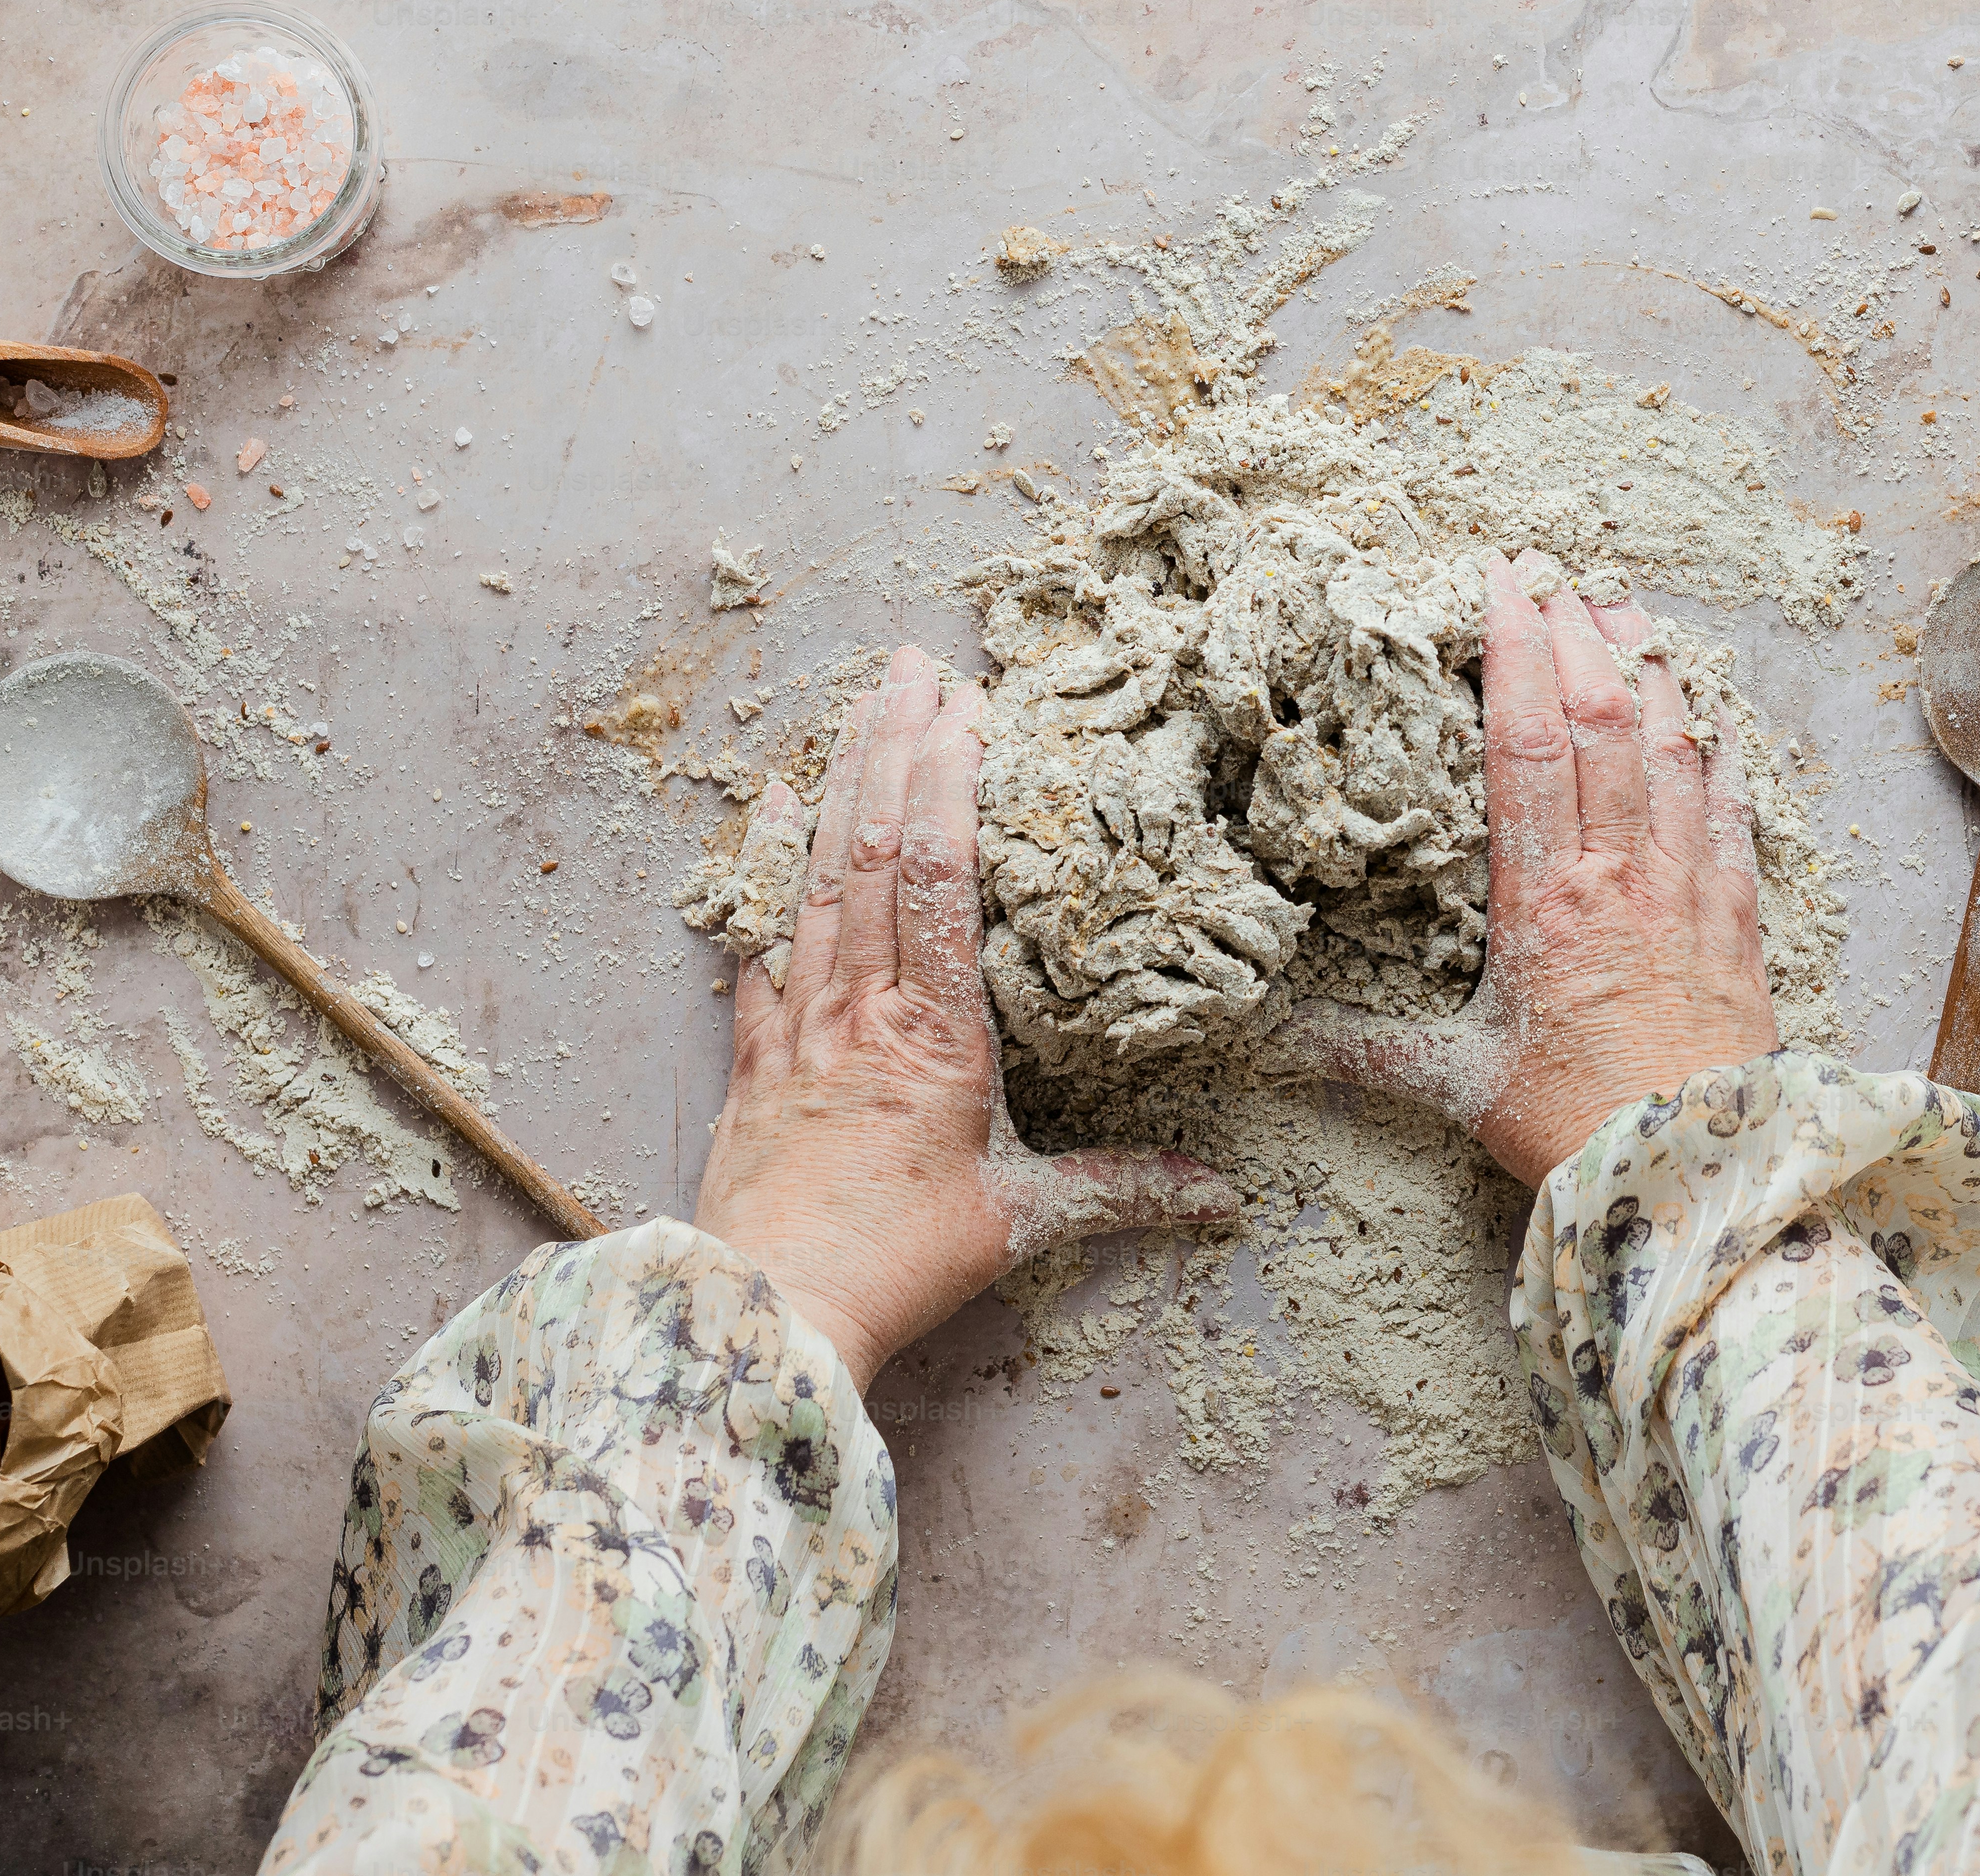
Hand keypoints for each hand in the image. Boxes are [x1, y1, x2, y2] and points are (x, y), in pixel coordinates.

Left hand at [695, 647, 1237, 1386]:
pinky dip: (760, 864)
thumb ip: (1123, 1191)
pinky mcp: (756, 1056)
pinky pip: (754, 940)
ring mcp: (801, 1027)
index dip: (952, 789)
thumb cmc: (899, 1267)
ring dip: (839, 782)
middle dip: (896, 750)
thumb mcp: (1023, 1225)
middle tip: (915, 667)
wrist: (773, 1313)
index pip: (941, 883)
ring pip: (817, 878)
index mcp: (937, 1040)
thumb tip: (1225, 1199)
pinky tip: (767, 799)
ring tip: (858, 702)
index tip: (969, 714)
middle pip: (876, 853)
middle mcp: (864, 1013)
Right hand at [1288, 554, 1778, 1182]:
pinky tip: (1718, 726)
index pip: (1528, 746)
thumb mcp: (1458, 1086)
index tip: (1500, 589)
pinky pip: (1732, 821)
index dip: (1516, 656)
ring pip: (1674, 753)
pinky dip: (1723, 763)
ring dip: (1653, 675)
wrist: (1695, 1176)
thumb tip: (1273, 1043)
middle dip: (1579, 637)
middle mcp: (1619, 879)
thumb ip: (1367, 1051)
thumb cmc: (1573, 1131)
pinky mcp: (1736, 926)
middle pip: (1605, 724)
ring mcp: (1685, 895)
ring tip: (1630, 614)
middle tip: (1557, 573)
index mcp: (1544, 902)